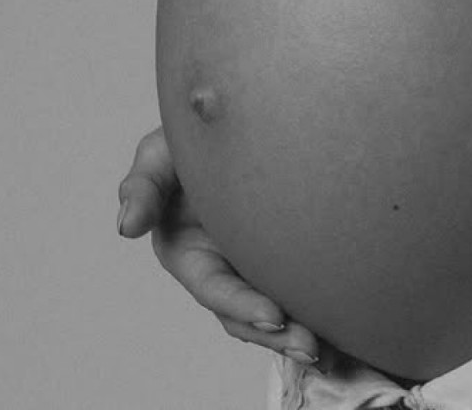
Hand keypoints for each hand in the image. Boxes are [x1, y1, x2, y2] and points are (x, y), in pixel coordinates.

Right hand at [117, 124, 320, 365]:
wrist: (226, 122)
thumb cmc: (185, 137)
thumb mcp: (156, 157)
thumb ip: (142, 188)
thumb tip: (126, 227)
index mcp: (187, 253)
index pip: (215, 288)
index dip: (243, 305)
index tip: (275, 315)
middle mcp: (220, 268)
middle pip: (246, 313)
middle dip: (276, 334)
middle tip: (311, 345)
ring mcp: (251, 264)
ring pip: (273, 309)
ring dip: (297, 332)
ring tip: (330, 350)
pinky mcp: (280, 255)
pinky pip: (295, 287)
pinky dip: (315, 309)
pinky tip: (345, 329)